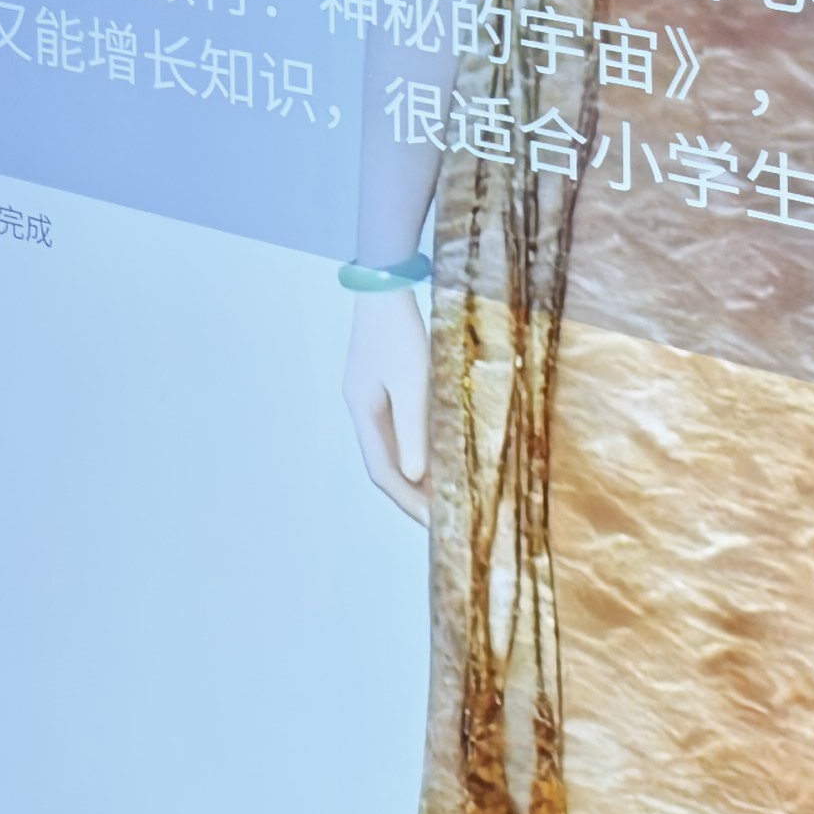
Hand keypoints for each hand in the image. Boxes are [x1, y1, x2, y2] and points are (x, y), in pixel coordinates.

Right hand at [342, 286, 431, 525]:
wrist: (385, 288)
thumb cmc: (399, 334)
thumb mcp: (412, 383)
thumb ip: (414, 430)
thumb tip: (416, 477)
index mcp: (363, 412)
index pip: (382, 472)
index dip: (408, 502)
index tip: (436, 526)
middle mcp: (364, 410)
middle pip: (386, 465)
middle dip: (414, 495)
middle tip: (447, 520)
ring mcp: (373, 399)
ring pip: (395, 450)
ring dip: (419, 475)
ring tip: (450, 496)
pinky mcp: (386, 387)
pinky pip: (403, 431)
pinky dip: (422, 450)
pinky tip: (444, 458)